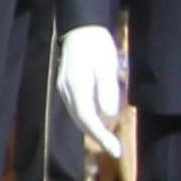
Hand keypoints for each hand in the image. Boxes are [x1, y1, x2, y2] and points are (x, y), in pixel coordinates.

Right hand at [55, 25, 128, 151]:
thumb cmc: (97, 45)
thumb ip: (107, 90)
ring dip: (93, 129)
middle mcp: (67, 91)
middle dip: (98, 137)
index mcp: (76, 86)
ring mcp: (65, 90)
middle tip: (115, 150)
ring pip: (78, 116)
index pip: (88, 118)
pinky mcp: (69, 87)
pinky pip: (78, 109)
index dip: (101, 135)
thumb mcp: (107, 66)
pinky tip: (100, 123)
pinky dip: (89, 119)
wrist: (81, 29)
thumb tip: (109, 114)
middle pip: (81, 121)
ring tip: (109, 140)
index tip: (115, 150)